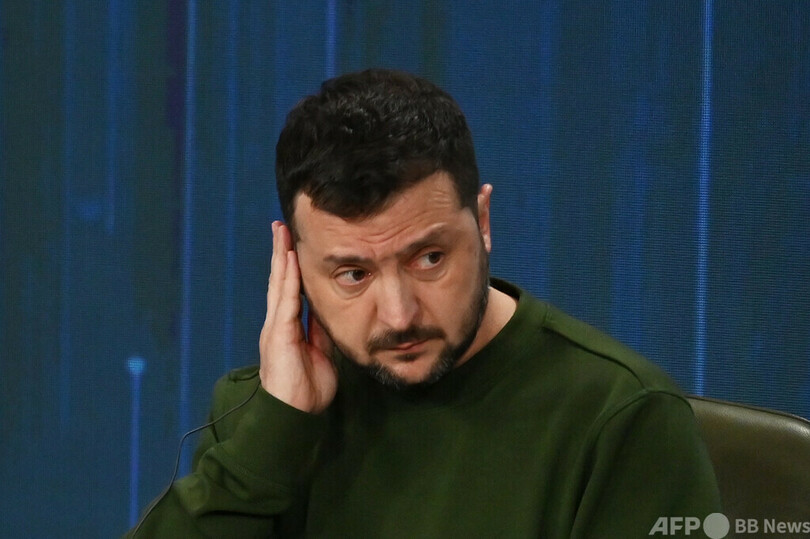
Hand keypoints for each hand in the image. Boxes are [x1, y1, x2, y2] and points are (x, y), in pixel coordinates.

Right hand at [258, 221, 337, 412]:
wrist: (293, 415)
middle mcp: (278, 323)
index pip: (290, 290)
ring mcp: (275, 327)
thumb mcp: (320, 354)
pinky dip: (287, 277)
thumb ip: (319, 333)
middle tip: (281, 227)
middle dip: (281, 253)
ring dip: (281, 257)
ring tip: (281, 232)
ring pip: (279, 284)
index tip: (294, 245)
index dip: (292, 267)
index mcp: (287, 328)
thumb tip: (324, 314)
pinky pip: (285, 299)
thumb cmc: (306, 390)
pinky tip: (289, 259)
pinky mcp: (278, 333)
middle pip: (280, 280)